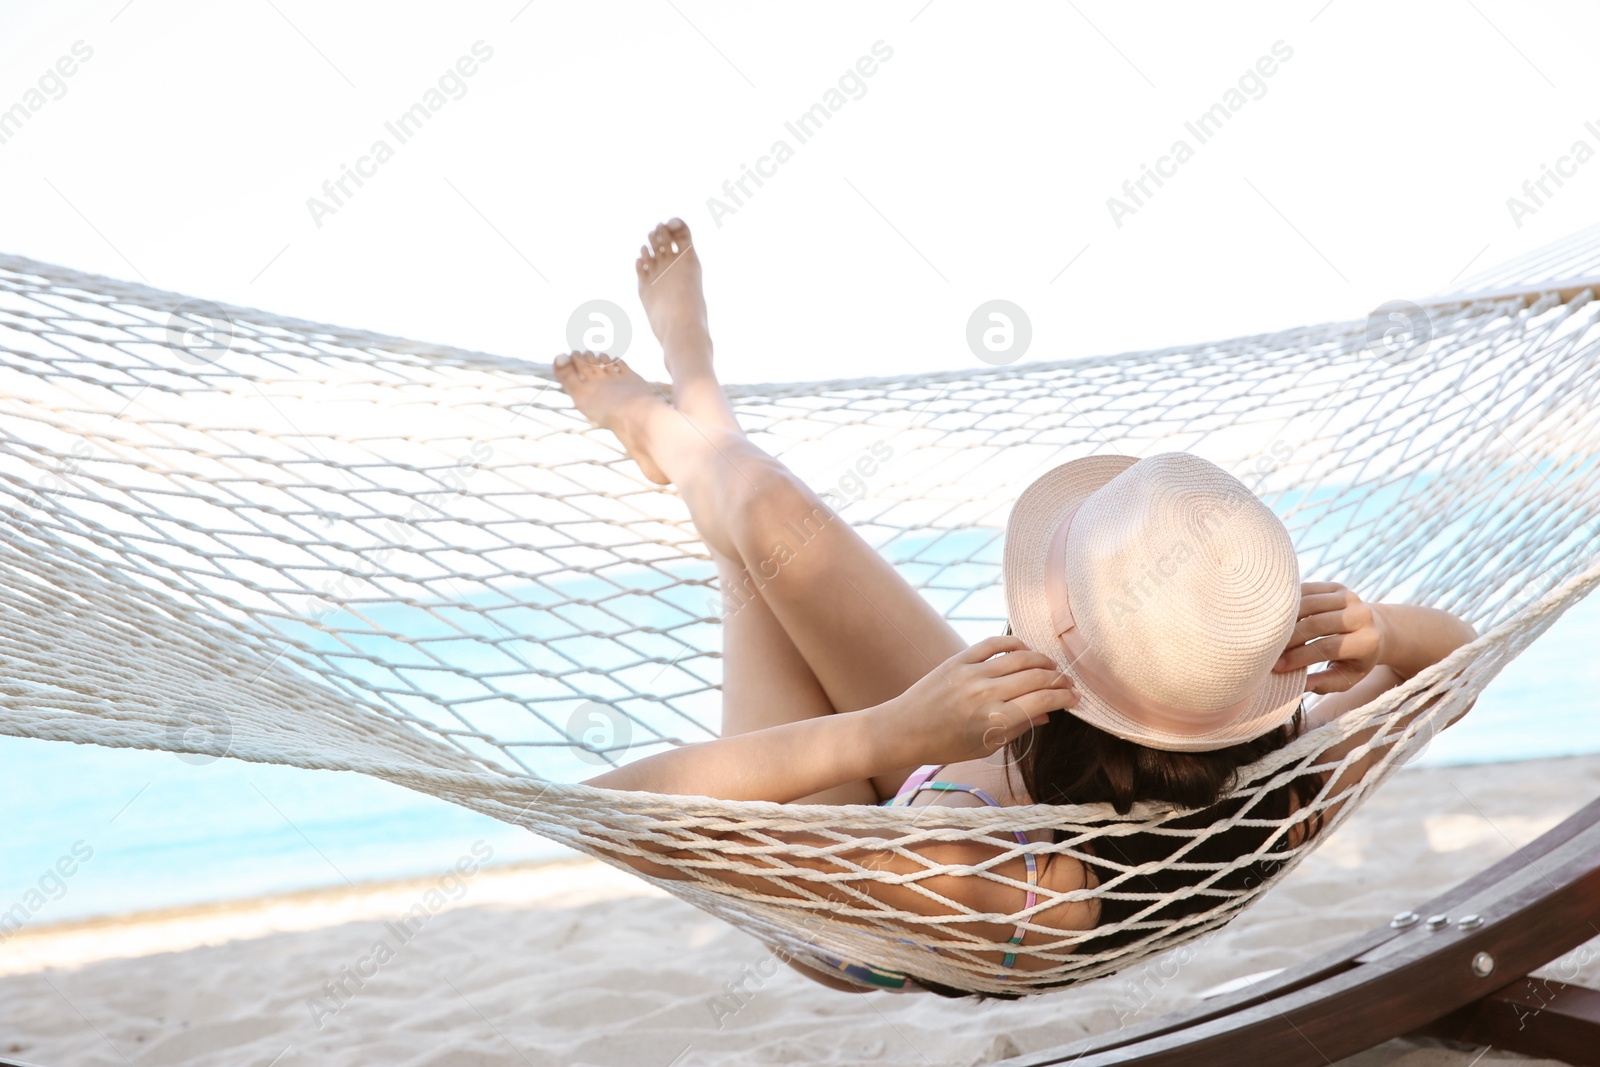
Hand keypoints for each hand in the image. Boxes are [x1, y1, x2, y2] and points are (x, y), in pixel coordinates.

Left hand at [881, 636, 1077, 765]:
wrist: (904, 729)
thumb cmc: (946, 744)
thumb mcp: (986, 745)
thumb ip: (1018, 728)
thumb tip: (1046, 714)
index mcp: (995, 721)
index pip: (1043, 702)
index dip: (1064, 698)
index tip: (1075, 698)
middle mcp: (986, 694)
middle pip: (1036, 678)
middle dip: (1059, 680)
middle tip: (1069, 683)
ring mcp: (971, 674)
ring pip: (1020, 658)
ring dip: (1042, 661)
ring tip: (1052, 667)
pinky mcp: (958, 660)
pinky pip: (993, 643)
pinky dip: (1014, 643)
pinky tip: (1025, 650)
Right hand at [1272, 581, 1387, 694]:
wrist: (1375, 629)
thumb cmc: (1355, 659)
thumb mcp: (1346, 677)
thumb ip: (1325, 683)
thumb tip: (1301, 684)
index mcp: (1367, 641)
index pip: (1327, 647)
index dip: (1299, 657)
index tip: (1277, 667)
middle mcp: (1361, 615)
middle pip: (1315, 624)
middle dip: (1288, 638)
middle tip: (1268, 649)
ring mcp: (1349, 597)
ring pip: (1308, 604)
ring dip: (1284, 619)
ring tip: (1269, 634)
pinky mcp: (1337, 587)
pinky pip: (1306, 591)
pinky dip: (1288, 603)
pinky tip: (1276, 616)